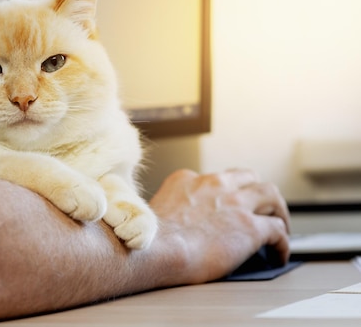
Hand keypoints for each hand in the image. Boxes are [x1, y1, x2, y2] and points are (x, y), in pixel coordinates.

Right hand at [149, 169, 289, 282]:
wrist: (155, 250)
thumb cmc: (149, 239)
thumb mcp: (157, 210)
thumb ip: (173, 209)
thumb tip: (179, 227)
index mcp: (187, 180)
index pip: (215, 179)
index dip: (225, 193)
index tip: (226, 206)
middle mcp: (214, 184)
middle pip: (248, 177)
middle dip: (256, 191)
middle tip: (260, 208)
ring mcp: (234, 203)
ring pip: (270, 194)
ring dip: (277, 210)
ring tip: (279, 225)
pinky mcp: (250, 227)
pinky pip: (278, 231)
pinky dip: (282, 243)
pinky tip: (279, 254)